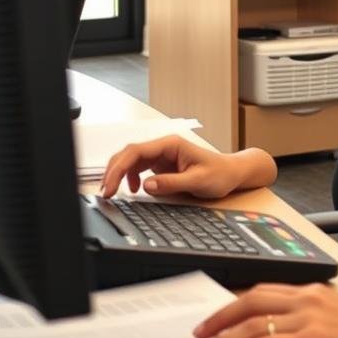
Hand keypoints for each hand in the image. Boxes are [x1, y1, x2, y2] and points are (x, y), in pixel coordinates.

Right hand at [100, 135, 275, 199]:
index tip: (110, 186)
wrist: (231, 173)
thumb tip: (147, 185)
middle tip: (106, 192)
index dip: (119, 168)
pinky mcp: (161, 165)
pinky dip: (130, 178)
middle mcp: (164, 147)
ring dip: (119, 174)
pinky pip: (138, 168)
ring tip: (113, 192)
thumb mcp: (198, 181)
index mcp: (171, 144)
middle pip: (129, 154)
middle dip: (113, 171)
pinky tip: (134, 190)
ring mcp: (161, 155)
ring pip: (131, 160)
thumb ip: (172, 183)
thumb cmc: (219, 173)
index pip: (136, 151)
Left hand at [185, 283, 337, 337]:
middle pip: (249, 301)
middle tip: (196, 336)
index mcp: (313, 291)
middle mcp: (306, 298)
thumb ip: (311, 324)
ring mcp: (307, 316)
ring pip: (249, 325)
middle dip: (218, 319)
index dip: (234, 305)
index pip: (263, 291)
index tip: (216, 319)